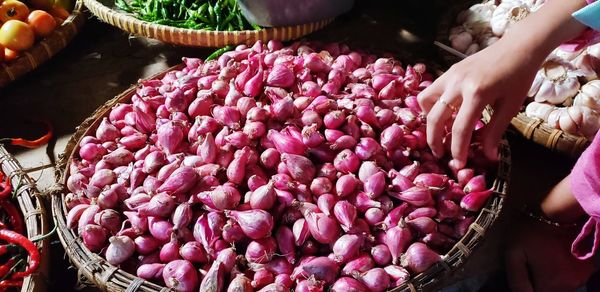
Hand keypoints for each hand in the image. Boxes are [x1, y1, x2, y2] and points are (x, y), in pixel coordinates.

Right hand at [417, 37, 540, 169]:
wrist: (519, 46)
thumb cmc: (519, 76)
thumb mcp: (511, 106)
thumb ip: (495, 131)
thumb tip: (487, 156)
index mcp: (477, 93)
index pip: (460, 129)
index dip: (457, 150)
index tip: (459, 164)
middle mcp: (458, 84)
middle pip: (435, 118)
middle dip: (435, 141)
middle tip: (441, 154)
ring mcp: (451, 75)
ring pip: (426, 102)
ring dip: (430, 120)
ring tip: (440, 131)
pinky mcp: (449, 71)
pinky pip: (431, 91)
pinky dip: (433, 105)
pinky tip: (445, 113)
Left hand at [506, 219, 594, 291]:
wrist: (556, 210)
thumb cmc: (530, 230)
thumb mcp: (513, 253)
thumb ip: (517, 280)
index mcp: (552, 283)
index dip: (528, 285)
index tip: (525, 270)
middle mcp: (571, 284)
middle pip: (550, 291)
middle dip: (540, 282)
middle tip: (533, 261)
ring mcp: (582, 275)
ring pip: (562, 285)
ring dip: (552, 277)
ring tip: (544, 257)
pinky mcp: (589, 267)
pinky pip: (572, 276)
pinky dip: (563, 270)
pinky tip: (555, 256)